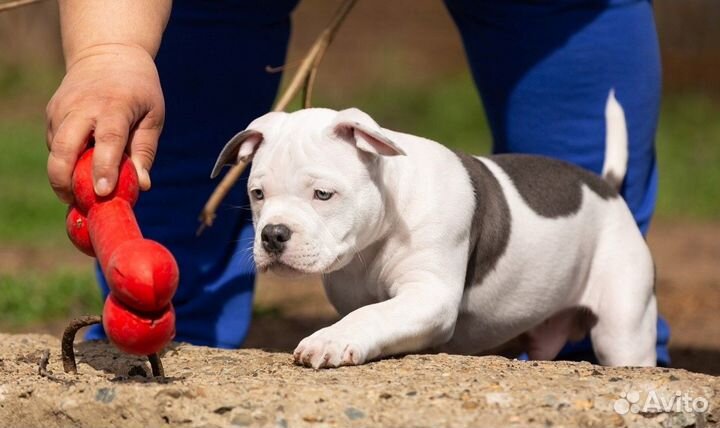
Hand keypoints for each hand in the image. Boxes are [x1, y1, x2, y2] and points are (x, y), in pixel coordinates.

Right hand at [46, 43, 163, 202]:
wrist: (108, 53)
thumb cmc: (139, 90)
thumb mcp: (153, 115)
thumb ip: (145, 151)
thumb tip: (142, 186)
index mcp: (116, 105)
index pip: (108, 139)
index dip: (104, 167)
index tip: (103, 192)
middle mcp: (84, 106)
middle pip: (66, 147)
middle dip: (66, 179)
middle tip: (78, 203)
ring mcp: (63, 109)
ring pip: (55, 150)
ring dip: (63, 176)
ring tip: (78, 194)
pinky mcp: (52, 113)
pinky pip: (55, 146)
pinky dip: (64, 162)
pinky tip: (78, 169)